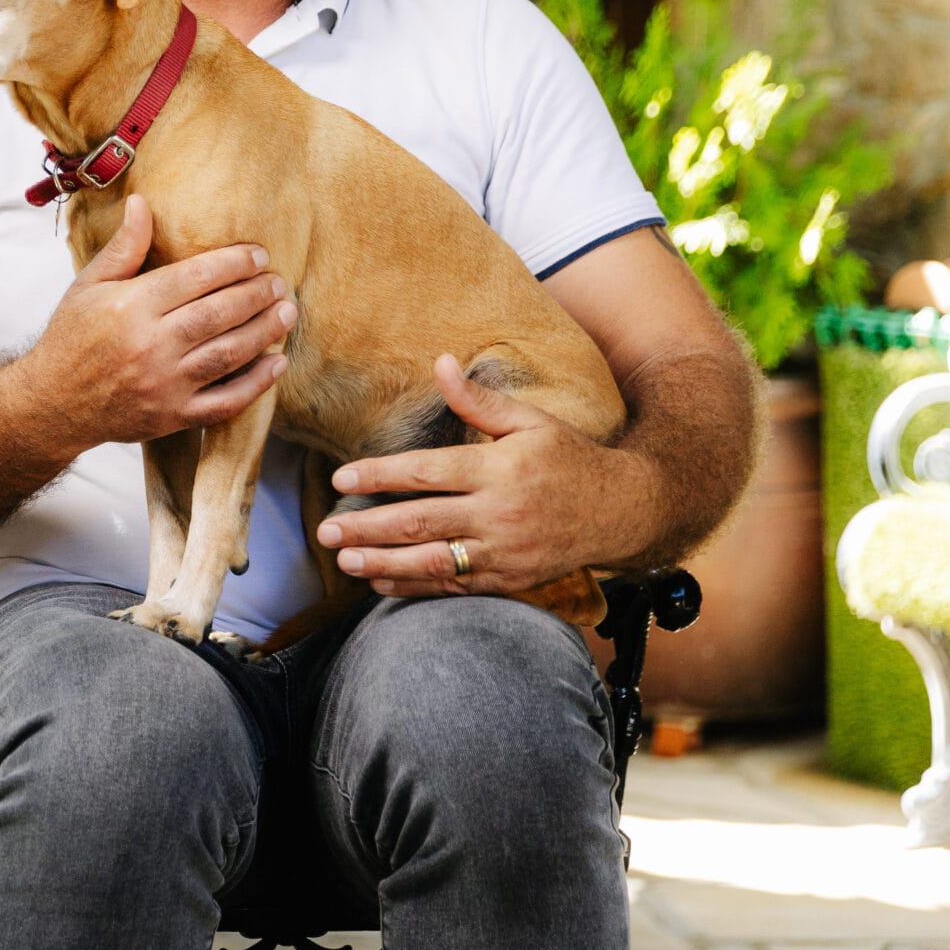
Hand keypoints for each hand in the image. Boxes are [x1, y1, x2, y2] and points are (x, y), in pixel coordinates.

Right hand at [26, 194, 294, 447]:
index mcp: (130, 307)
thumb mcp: (88, 286)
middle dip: (256, 294)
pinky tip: (276, 362)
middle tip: (278, 282)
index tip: (258, 255)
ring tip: (287, 312)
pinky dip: (256, 383)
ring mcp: (164, 384)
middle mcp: (150, 345)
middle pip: (218, 313)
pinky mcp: (173, 416)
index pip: (195, 277)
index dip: (233, 263)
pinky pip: (225, 401)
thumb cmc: (71, 339)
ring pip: (228, 354)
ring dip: (264, 331)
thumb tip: (142, 202)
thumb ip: (123, 247)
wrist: (52, 404)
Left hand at [315, 354, 658, 596]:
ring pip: (433, 561)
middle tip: (325, 531)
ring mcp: (504, 552)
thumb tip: (441, 362)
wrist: (623, 511)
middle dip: (368, 528)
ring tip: (345, 562)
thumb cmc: (569, 459)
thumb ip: (478, 400)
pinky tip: (381, 583)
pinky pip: (453, 586)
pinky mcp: (509, 579)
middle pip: (421, 522)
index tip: (342, 479)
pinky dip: (415, 587)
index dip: (381, 476)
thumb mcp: (531, 421)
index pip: (427, 473)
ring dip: (384, 564)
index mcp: (499, 469)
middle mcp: (498, 514)